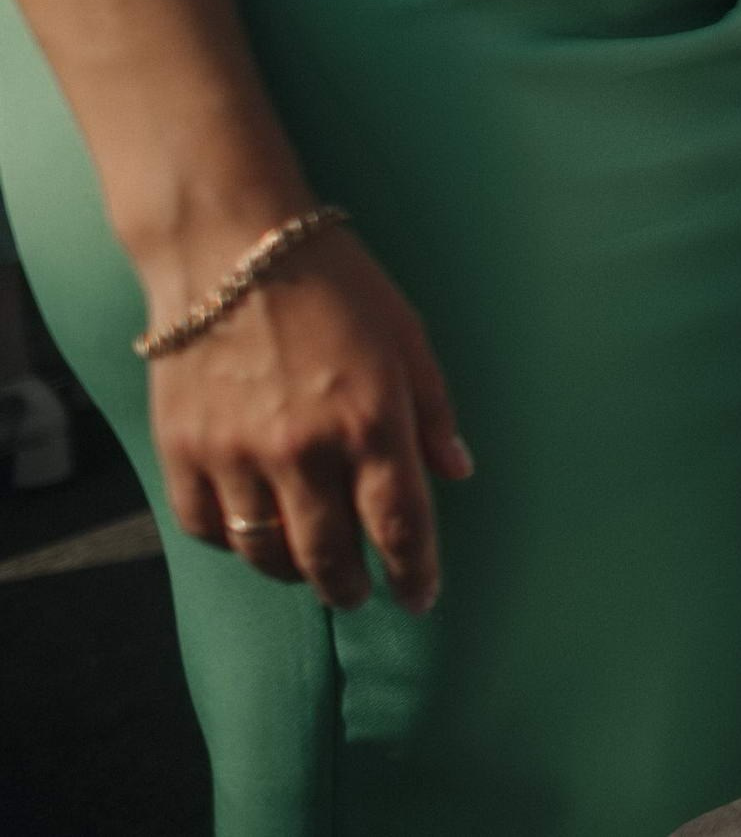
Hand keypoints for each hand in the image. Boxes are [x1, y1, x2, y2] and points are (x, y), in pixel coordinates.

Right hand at [148, 225, 470, 612]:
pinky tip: (252, 533)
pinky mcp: (182, 449)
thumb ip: (433, 411)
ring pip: (266, 552)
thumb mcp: (407, 336)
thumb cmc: (335, 284)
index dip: (413, 573)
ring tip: (309, 569)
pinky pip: (207, 526)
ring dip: (293, 573)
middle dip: (350, 586)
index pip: (399, 526)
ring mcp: (238, 453)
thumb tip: (456, 471)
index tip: (420, 597)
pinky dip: (232, 541)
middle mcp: (305, 449)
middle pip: (330, 556)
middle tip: (359, 592)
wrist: (229, 245)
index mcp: (372, 422)